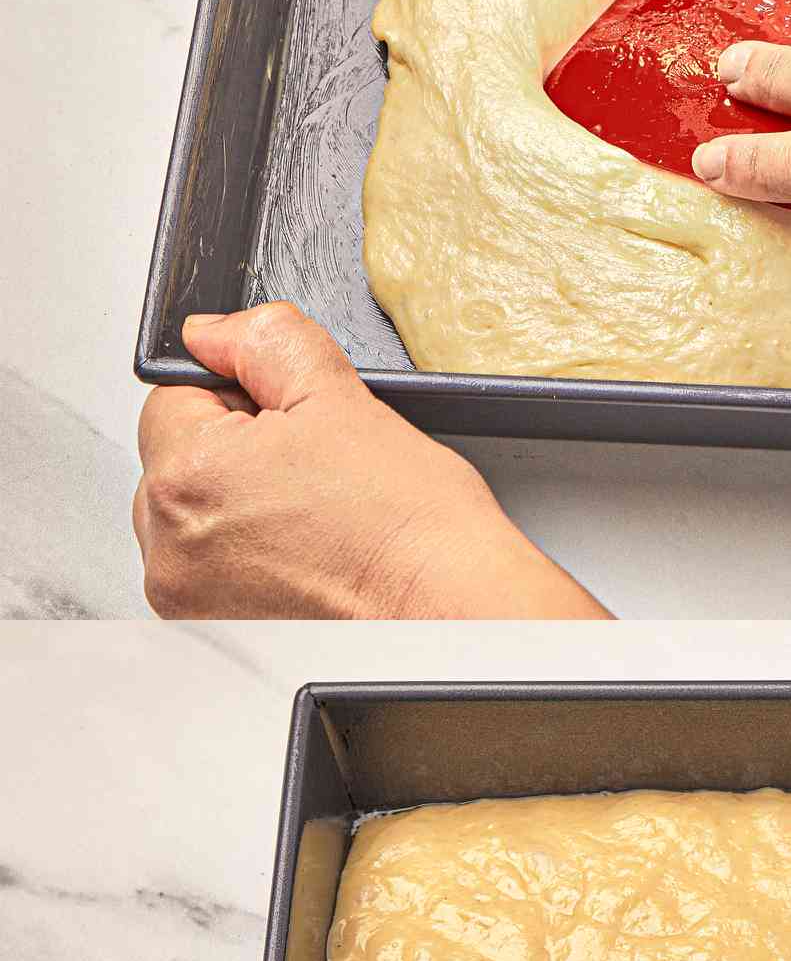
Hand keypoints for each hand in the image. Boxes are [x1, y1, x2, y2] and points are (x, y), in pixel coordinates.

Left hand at [134, 303, 609, 618]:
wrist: (448, 606)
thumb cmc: (410, 525)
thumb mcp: (338, 395)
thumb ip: (263, 342)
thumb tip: (213, 332)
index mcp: (187, 474)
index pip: (176, 395)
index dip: (244, 397)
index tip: (297, 426)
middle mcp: (172, 544)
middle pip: (180, 457)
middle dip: (238, 451)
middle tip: (317, 472)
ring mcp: (189, 595)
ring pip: (196, 514)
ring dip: (241, 506)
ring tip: (316, 518)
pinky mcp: (215, 627)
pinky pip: (213, 567)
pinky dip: (249, 557)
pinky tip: (307, 554)